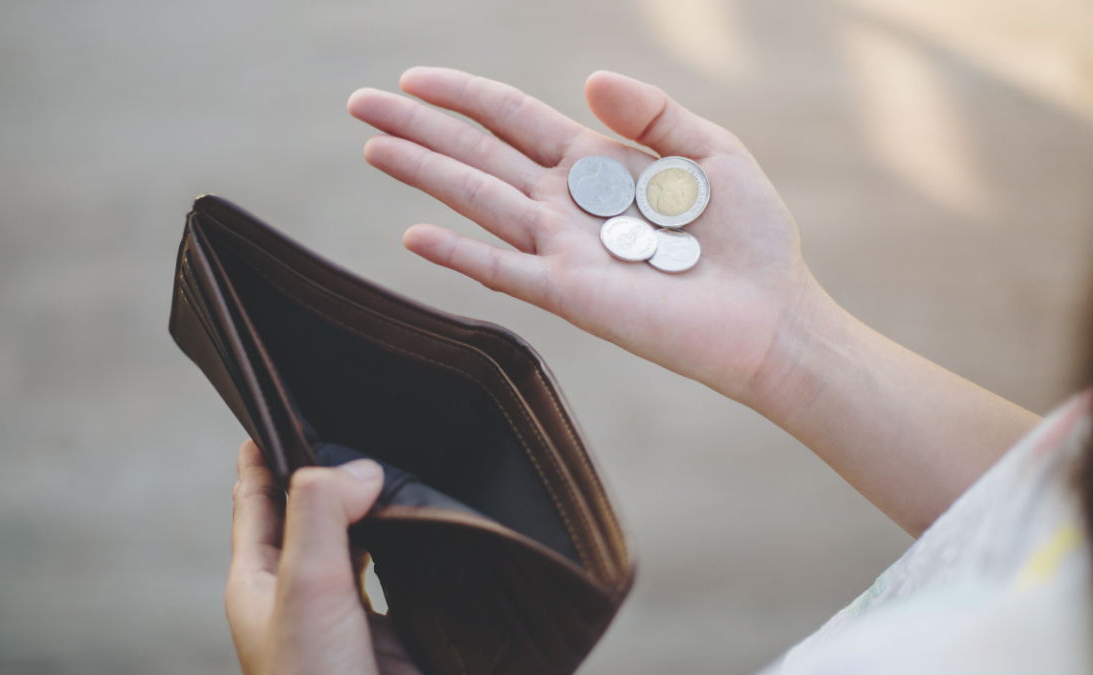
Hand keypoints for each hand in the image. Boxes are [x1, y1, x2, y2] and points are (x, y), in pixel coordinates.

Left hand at [226, 441, 422, 674]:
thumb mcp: (306, 585)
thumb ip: (322, 514)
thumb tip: (361, 469)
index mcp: (259, 581)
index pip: (254, 501)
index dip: (261, 458)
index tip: (272, 414)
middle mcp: (299, 596)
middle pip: (308, 518)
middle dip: (324, 478)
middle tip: (347, 433)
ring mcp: (344, 616)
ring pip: (355, 546)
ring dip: (370, 513)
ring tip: (388, 474)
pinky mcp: (387, 635)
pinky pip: (397, 580)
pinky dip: (409, 555)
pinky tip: (423, 541)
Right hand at [348, 67, 828, 407]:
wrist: (771, 315)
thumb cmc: (748, 239)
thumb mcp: (711, 152)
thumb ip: (653, 113)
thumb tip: (588, 81)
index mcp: (595, 164)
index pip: (512, 119)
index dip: (463, 96)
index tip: (413, 79)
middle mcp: (566, 204)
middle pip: (477, 154)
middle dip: (418, 127)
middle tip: (359, 103)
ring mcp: (562, 249)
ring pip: (478, 200)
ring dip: (424, 173)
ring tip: (372, 147)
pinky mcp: (570, 294)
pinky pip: (504, 270)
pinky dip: (460, 253)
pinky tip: (416, 233)